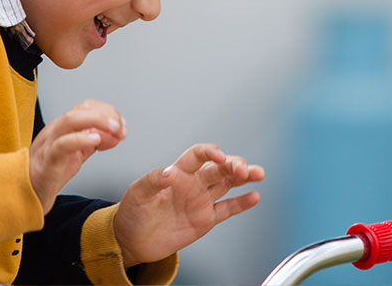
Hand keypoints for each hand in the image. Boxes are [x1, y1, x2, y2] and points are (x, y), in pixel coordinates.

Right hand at [29, 99, 126, 213]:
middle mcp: (56, 129)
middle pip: (82, 109)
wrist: (26, 193)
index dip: (108, 112)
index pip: (87, 107)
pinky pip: (63, 144)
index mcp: (64, 126)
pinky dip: (81, 139)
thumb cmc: (51, 171)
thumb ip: (95, 141)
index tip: (122, 125)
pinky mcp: (47, 159)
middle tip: (121, 127)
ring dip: (97, 121)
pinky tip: (95, 140)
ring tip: (114, 129)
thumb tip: (116, 134)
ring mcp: (50, 141)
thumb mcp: (78, 153)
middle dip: (106, 114)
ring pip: (71, 120)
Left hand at [114, 143, 264, 265]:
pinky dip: (241, 203)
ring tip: (258, 173)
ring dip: (244, 177)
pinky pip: (227, 208)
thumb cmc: (133, 212)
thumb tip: (169, 172)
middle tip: (243, 169)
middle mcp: (193, 183)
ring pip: (228, 184)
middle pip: (219, 168)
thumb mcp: (137, 193)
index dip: (210, 152)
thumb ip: (153, 180)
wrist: (132, 240)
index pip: (199, 155)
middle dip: (234, 165)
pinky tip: (254, 196)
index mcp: (178, 172)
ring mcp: (201, 200)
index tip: (220, 156)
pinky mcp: (205, 219)